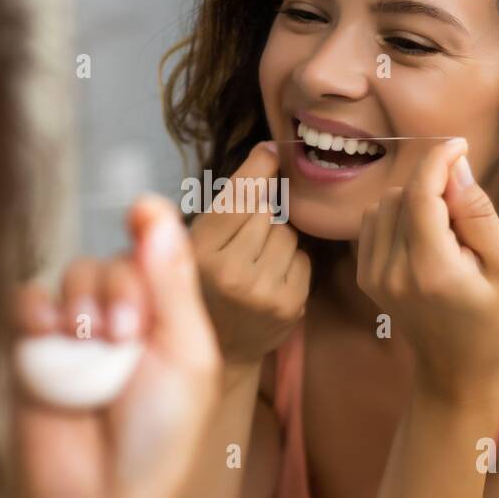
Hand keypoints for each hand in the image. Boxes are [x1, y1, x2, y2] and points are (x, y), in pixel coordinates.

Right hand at [7, 194, 220, 497]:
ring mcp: (74, 333)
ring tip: (92, 347)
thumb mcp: (185, 356)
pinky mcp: (30, 349)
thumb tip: (157, 213)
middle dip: (119, 289)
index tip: (140, 210)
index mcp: (166, 319)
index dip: (148, 227)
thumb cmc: (157, 438)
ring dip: (83, 302)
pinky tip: (51, 338)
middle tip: (124, 336)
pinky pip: (26, 301)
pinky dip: (37, 311)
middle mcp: (121, 319)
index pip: (155, 253)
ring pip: (71, 275)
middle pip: (113, 259)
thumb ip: (172, 284)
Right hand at [191, 142, 309, 367]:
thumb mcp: (195, 243)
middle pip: (265, 211)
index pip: (239, 197)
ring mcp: (264, 293)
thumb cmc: (206, 283)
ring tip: (255, 262)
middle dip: (259, 214)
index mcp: (199, 253)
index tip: (271, 150)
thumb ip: (226, 205)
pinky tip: (271, 277)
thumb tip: (270, 152)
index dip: (258, 168)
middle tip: (243, 239)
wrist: (222, 347)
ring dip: (276, 239)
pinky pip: (303, 257)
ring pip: (287, 233)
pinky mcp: (290, 305)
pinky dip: (291, 261)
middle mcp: (231, 273)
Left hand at [356, 139, 498, 407]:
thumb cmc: (493, 316)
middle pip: (402, 194)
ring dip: (414, 200)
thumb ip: (478, 214)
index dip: (438, 159)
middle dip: (433, 186)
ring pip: (384, 204)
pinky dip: (397, 216)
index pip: (421, 195)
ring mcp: (373, 275)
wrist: (457, 367)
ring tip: (445, 229)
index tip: (460, 145)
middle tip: (463, 210)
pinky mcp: (365, 276)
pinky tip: (423, 237)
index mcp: (431, 270)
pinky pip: (373, 222)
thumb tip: (455, 167)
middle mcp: (393, 271)